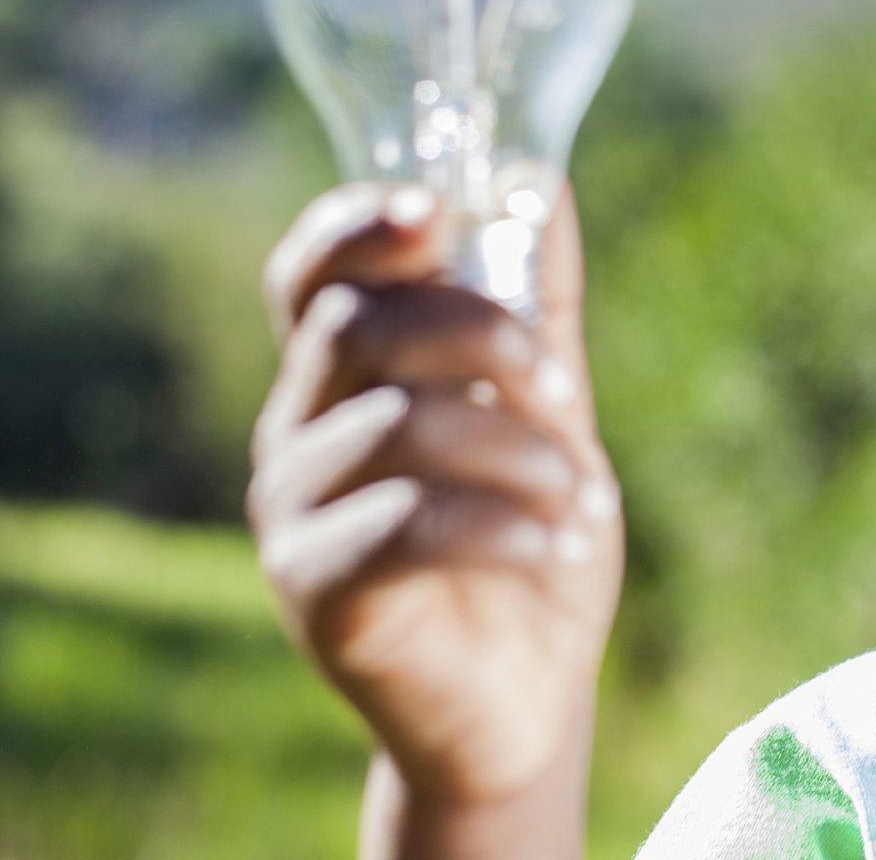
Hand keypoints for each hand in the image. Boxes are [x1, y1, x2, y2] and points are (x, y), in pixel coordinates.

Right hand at [247, 182, 623, 806]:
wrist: (523, 695)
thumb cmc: (528, 541)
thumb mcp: (548, 414)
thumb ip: (536, 307)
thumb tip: (539, 180)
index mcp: (343, 377)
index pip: (312, 276)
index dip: (359, 227)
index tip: (434, 208)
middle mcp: (297, 431)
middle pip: (356, 326)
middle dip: (481, 334)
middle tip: (561, 384)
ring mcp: (293, 514)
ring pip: (396, 426)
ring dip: (519, 449)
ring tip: (581, 498)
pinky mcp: (316, 592)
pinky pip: (404, 524)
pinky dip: (503, 524)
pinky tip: (556, 545)